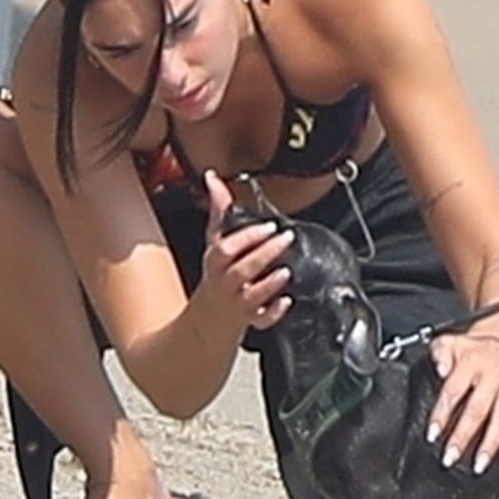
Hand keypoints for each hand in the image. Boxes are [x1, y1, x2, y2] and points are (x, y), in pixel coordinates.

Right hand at [198, 170, 293, 331]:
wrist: (213, 313)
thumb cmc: (217, 271)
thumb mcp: (214, 240)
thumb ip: (219, 210)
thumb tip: (213, 178)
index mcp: (216, 261)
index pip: (225, 249)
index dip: (246, 238)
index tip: (268, 227)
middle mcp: (226, 282)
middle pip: (241, 270)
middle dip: (264, 254)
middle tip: (286, 239)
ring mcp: (239, 302)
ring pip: (252, 296)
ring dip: (269, 285)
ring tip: (286, 271)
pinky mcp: (251, 318)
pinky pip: (262, 320)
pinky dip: (274, 313)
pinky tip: (286, 301)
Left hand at [427, 332, 498, 473]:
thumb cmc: (472, 350)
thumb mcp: (449, 343)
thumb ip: (439, 354)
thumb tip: (440, 369)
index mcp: (472, 361)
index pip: (454, 391)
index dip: (442, 415)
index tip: (433, 435)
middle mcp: (495, 372)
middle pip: (478, 409)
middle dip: (463, 436)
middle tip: (451, 457)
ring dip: (490, 443)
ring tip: (478, 464)